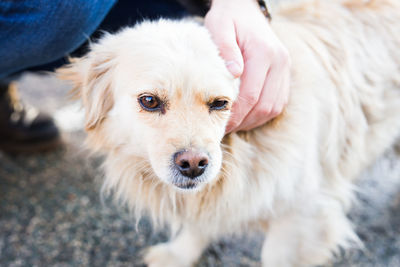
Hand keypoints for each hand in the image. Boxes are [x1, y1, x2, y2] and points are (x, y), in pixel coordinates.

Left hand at [204, 0, 290, 132]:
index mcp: (264, 52)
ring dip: (253, 120)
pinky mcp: (284, 76)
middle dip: (243, 122)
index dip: (235, 114)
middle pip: (264, 106)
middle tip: (223, 129)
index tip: (219, 123)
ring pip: (273, 108)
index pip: (251, 94)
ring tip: (233, 125)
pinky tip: (245, 116)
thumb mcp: (220, 26)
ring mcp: (285, 70)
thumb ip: (225, 49)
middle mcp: (280, 62)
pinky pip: (277, 104)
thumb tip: (233, 74)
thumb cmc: (228, 19)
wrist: (245, 9)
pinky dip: (261, 114)